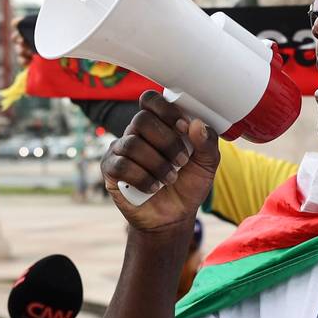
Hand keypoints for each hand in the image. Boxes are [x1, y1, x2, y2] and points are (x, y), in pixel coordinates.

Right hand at [102, 90, 221, 232]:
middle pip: (141, 120)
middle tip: (181, 162)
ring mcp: (121, 150)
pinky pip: (121, 165)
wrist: (174, 217)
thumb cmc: (188, 185)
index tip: (183, 128)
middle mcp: (136, 133)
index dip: (166, 110)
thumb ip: (207, 143)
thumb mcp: (206, 164)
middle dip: (166, 142)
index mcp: (158, 124)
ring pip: (132, 144)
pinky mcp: (110, 170)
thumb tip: (196, 124)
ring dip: (157, 164)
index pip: (151, 100)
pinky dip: (142, 178)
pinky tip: (153, 187)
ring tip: (170, 179)